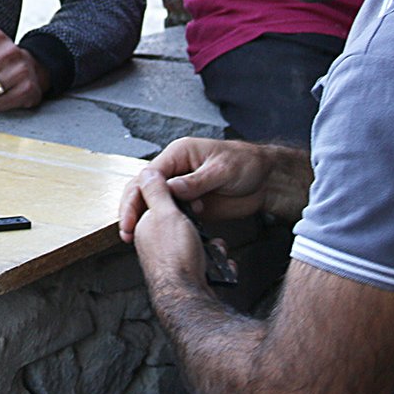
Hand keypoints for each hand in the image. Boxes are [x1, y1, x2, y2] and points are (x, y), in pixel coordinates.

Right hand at [119, 137, 276, 241]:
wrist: (266, 180)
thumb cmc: (247, 164)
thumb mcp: (222, 170)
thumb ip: (197, 180)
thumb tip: (172, 188)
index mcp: (179, 154)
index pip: (149, 174)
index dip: (138, 194)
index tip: (133, 213)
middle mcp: (175, 170)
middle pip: (144, 188)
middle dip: (132, 208)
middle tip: (127, 230)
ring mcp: (182, 189)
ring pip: (154, 203)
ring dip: (144, 219)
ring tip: (135, 238)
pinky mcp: (190, 205)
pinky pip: (170, 215)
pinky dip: (162, 226)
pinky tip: (158, 239)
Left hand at [124, 168, 212, 290]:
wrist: (190, 299)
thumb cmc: (176, 258)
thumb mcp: (165, 214)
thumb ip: (157, 192)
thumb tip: (147, 172)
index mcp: (145, 226)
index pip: (159, 202)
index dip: (177, 196)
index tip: (192, 198)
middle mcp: (154, 244)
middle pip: (182, 223)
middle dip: (199, 225)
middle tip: (203, 226)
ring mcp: (172, 261)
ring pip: (198, 243)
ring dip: (211, 246)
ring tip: (214, 250)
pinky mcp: (188, 275)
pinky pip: (207, 261)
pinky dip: (216, 262)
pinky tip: (221, 266)